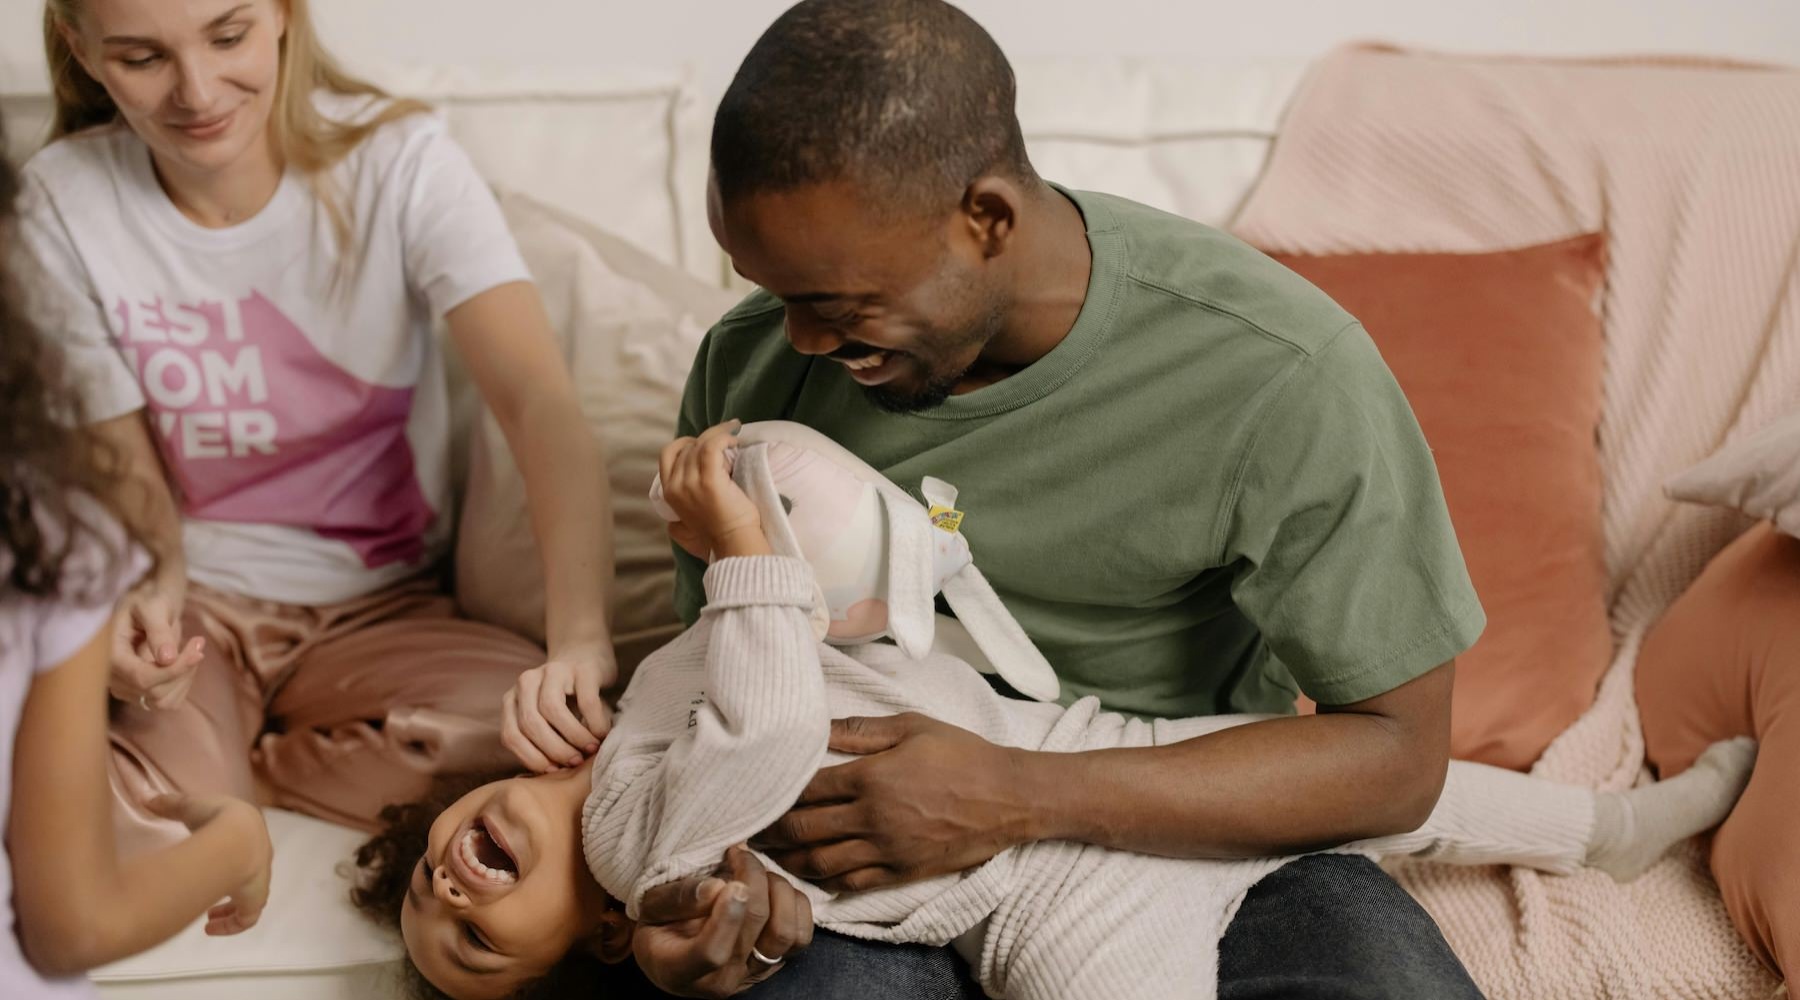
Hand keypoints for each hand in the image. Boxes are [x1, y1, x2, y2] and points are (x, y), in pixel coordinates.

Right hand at [110, 578, 205, 709]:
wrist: (143, 610)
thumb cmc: (145, 602)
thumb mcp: (152, 607)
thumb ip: (158, 631)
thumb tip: (166, 659)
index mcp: (109, 656)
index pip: (142, 677)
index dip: (174, 670)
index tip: (199, 650)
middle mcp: (113, 678)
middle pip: (155, 692)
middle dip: (184, 670)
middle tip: (198, 642)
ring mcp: (126, 689)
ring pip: (164, 701)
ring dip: (185, 677)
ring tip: (191, 650)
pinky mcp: (139, 694)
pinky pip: (169, 701)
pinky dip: (183, 683)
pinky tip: (184, 663)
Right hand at [146, 793, 271, 935]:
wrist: (236, 837)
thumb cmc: (214, 818)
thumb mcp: (189, 806)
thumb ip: (169, 804)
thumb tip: (146, 798)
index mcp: (249, 834)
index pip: (246, 849)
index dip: (230, 859)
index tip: (212, 866)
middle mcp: (260, 858)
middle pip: (250, 876)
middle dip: (230, 886)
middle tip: (211, 896)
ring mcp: (259, 880)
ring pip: (250, 900)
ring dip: (229, 909)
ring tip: (209, 917)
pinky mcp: (253, 900)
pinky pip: (246, 919)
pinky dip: (230, 925)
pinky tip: (210, 929)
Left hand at [501, 643, 617, 771]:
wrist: (585, 656)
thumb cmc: (569, 699)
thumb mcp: (549, 720)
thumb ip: (544, 741)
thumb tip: (550, 776)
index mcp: (513, 699)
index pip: (511, 734)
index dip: (530, 757)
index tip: (553, 771)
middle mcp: (527, 682)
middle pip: (530, 723)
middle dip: (553, 749)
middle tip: (574, 762)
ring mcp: (553, 671)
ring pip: (551, 709)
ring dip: (572, 737)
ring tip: (589, 750)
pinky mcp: (581, 668)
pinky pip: (585, 699)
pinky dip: (594, 722)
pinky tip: (601, 733)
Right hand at [633, 845, 813, 997]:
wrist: (676, 950)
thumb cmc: (660, 925)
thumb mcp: (650, 908)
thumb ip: (676, 898)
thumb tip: (716, 888)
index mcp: (680, 970)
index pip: (712, 952)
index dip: (727, 915)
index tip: (729, 881)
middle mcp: (721, 980)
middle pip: (754, 926)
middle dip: (752, 879)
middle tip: (738, 853)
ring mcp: (752, 974)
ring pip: (785, 932)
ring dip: (776, 889)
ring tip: (755, 872)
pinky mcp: (776, 963)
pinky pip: (802, 935)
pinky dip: (795, 903)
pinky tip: (772, 888)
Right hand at [659, 421, 767, 559]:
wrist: (734, 543)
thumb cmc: (720, 531)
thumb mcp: (689, 516)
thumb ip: (683, 498)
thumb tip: (691, 478)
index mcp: (669, 493)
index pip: (667, 454)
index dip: (684, 443)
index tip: (703, 443)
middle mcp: (675, 486)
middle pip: (686, 447)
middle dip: (706, 439)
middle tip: (726, 439)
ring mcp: (690, 483)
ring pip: (699, 444)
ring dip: (718, 435)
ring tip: (733, 437)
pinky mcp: (709, 480)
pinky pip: (712, 446)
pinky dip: (723, 438)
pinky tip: (734, 442)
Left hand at [754, 713, 1038, 891]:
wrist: (1008, 797)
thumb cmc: (962, 755)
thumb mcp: (912, 727)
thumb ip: (861, 729)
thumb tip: (819, 727)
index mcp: (872, 777)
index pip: (807, 789)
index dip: (776, 792)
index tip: (756, 791)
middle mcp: (873, 818)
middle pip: (804, 828)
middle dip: (770, 830)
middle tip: (747, 828)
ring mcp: (887, 850)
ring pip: (821, 862)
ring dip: (789, 859)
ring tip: (769, 853)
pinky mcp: (901, 872)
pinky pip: (852, 883)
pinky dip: (825, 881)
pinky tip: (812, 872)